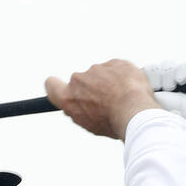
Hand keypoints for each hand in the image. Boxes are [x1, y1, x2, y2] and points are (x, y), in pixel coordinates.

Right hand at [44, 59, 159, 140]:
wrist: (134, 111)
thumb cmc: (112, 123)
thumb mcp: (89, 124)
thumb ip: (80, 110)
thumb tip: (81, 104)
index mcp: (68, 98)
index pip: (51, 85)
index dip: (56, 86)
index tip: (64, 89)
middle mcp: (78, 80)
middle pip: (81, 81)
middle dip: (91, 88)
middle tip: (106, 102)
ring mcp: (97, 69)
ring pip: (102, 74)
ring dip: (109, 82)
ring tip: (123, 98)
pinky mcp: (115, 62)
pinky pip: (117, 68)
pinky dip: (123, 76)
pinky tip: (131, 89)